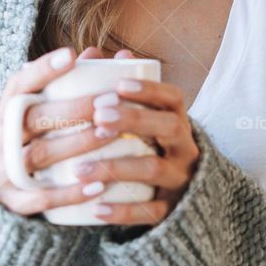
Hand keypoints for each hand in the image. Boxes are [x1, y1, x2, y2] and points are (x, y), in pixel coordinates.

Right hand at [0, 45, 135, 219]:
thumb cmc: (27, 149)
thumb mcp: (35, 119)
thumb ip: (63, 88)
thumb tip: (97, 53)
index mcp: (2, 115)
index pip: (17, 86)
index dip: (42, 70)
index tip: (71, 55)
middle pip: (31, 119)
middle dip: (72, 109)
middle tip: (109, 103)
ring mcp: (0, 173)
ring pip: (37, 155)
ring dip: (76, 144)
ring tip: (109, 135)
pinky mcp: (10, 203)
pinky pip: (39, 199)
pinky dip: (69, 193)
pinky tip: (98, 186)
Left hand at [69, 47, 200, 227]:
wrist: (180, 199)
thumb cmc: (147, 149)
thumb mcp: (141, 120)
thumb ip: (117, 90)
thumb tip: (92, 53)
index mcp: (178, 122)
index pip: (174, 98)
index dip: (150, 89)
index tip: (119, 84)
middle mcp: (185, 148)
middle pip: (169, 128)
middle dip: (134, 120)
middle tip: (98, 116)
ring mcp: (180, 180)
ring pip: (155, 171)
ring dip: (116, 167)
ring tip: (80, 169)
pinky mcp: (171, 211)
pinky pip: (150, 212)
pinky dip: (122, 212)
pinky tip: (95, 208)